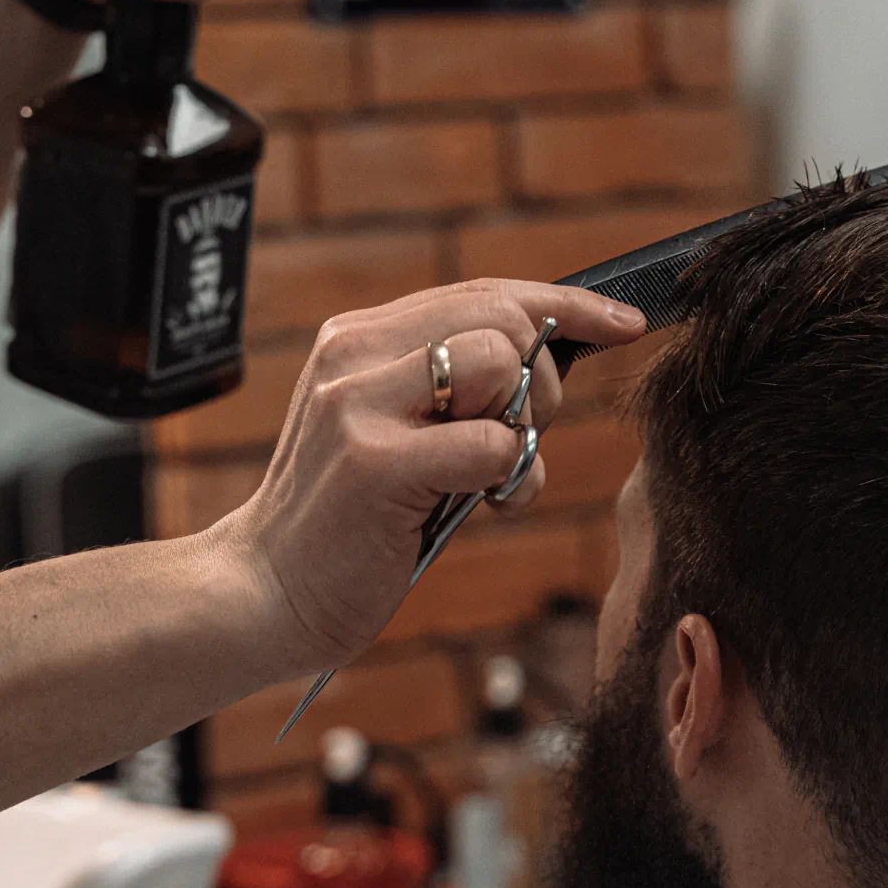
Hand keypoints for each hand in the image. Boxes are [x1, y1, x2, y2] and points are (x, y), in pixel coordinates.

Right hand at [214, 282, 646, 676]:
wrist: (263, 595)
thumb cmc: (350, 522)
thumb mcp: (395, 431)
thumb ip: (452, 389)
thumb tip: (553, 354)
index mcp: (358, 338)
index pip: (483, 292)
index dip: (565, 304)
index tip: (624, 323)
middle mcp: (353, 354)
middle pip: (505, 320)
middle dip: (542, 384)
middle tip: (514, 442)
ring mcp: (357, 405)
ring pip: (503, 368)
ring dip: (522, 431)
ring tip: (483, 480)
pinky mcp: (373, 463)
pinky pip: (493, 446)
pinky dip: (508, 480)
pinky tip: (479, 508)